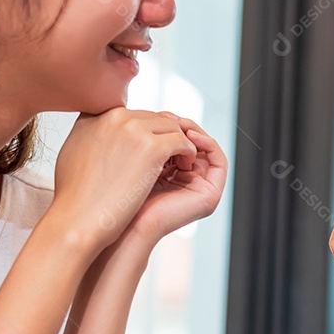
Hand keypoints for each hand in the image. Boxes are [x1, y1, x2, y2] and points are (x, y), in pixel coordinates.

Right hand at [50, 109, 196, 256]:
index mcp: (95, 115)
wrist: (78, 219)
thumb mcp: (75, 152)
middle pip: (153, 118)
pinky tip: (185, 169)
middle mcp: (114, 116)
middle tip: (171, 158)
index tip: (149, 152)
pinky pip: (182, 141)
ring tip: (179, 164)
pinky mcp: (152, 148)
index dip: (145, 133)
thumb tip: (104, 135)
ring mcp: (133, 129)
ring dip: (179, 144)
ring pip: (171, 127)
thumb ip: (93, 136)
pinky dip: (188, 153)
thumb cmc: (76, 197)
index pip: (131, 114)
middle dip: (164, 137)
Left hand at [122, 113, 227, 246]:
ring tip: (177, 124)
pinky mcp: (210, 194)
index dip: (165, 124)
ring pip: (204, 149)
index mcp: (165, 175)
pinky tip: (188, 136)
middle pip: (189, 143)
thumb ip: (134, 137)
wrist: (123, 226)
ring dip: (193, 132)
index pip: (171, 141)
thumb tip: (132, 107)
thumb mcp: (126, 158)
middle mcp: (184, 182)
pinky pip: (218, 160)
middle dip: (180, 126)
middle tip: (168, 117)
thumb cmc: (114, 196)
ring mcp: (199, 189)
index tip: (153, 114)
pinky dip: (207, 143)